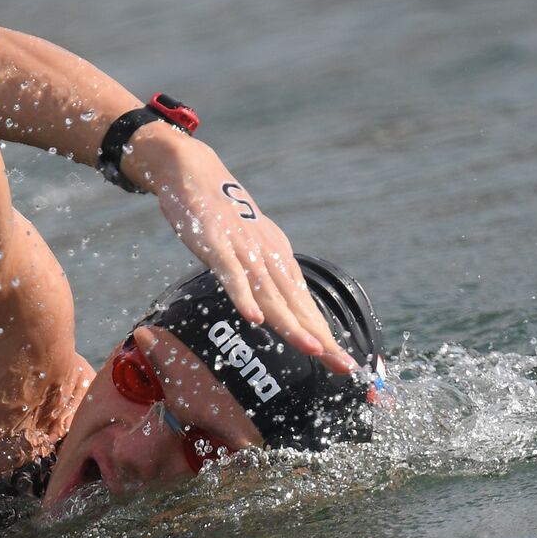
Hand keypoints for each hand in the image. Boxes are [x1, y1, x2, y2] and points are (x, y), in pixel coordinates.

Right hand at [134, 133, 356, 374]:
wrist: (192, 171)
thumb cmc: (216, 214)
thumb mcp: (244, 245)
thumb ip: (257, 274)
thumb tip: (270, 305)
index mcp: (278, 257)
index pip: (304, 303)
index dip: (322, 333)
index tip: (342, 362)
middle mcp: (268, 255)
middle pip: (296, 303)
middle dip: (320, 336)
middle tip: (343, 366)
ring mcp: (243, 249)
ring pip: (270, 294)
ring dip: (291, 324)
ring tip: (312, 350)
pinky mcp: (216, 244)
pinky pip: (231, 275)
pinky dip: (243, 297)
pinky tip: (255, 319)